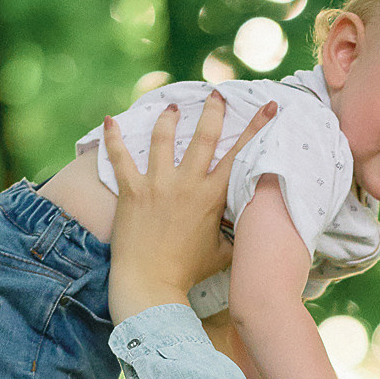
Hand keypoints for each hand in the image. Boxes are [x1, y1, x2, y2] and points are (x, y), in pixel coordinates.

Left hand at [103, 96, 275, 321]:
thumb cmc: (188, 271)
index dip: (256, 127)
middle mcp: (187, 184)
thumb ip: (236, 233)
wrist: (151, 283)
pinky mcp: (131, 190)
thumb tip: (250, 225)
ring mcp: (157, 184)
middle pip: (204, 137)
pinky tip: (111, 120)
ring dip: (169, 119)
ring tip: (172, 107)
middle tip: (216, 95)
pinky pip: (120, 157)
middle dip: (213, 111)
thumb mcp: (223, 252)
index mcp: (213, 196)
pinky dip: (114, 137)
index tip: (269, 106)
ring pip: (164, 139)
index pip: (239, 155)